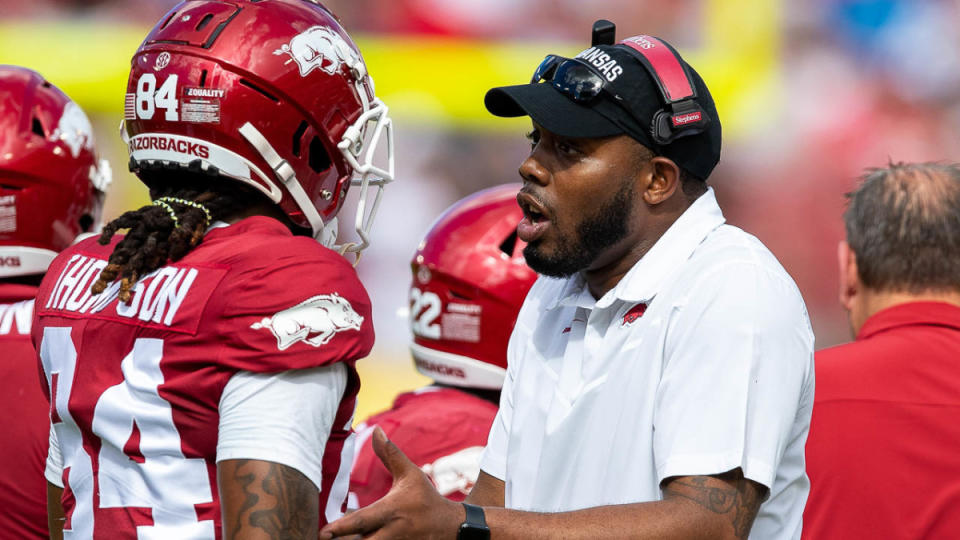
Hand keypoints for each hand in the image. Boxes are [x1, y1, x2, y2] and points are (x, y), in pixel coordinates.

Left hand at [320, 427, 464, 538]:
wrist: (452, 527)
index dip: (342, 527)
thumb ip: (390, 454)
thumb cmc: (426, 498)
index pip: (362, 521)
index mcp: (392, 511)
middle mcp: (392, 533)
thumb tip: (376, 430)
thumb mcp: (411, 474)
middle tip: (324, 539)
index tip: (324, 532)